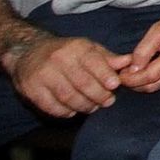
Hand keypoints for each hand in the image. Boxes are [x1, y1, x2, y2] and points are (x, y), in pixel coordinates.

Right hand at [6, 37, 130, 116]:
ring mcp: (43, 75)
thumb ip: (108, 58)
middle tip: (108, 102)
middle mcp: (58, 59)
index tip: (115, 86)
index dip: (105, 75)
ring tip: (93, 107)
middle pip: (82, 83)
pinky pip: (51, 106)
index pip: (93, 62)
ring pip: (68, 96)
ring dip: (84, 106)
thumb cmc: (68, 52)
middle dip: (98, 95)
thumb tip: (130, 62)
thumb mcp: (89, 49)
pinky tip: (73, 111)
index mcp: (76, 48)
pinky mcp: (31, 89)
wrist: (30, 52)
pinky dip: (65, 112)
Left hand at [121, 2, 159, 92]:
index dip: (133, 78)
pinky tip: (146, 71)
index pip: (152, 75)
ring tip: (132, 74)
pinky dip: (153, 80)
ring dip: (143, 83)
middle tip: (122, 76)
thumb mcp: (158, 28)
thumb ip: (144, 49)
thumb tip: (132, 69)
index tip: (120, 75)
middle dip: (135, 84)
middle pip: (155, 85)